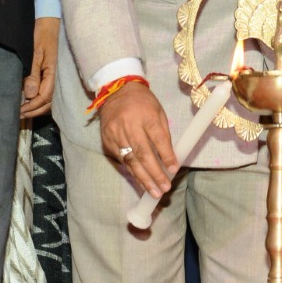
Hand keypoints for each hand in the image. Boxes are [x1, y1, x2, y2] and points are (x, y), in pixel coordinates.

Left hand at [22, 16, 59, 118]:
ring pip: (48, 98)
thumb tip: (31, 95)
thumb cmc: (41, 35)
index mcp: (52, 72)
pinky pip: (46, 91)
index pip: (45, 97)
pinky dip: (39, 99)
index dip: (32, 106)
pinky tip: (29, 100)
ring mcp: (53, 75)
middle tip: (19, 115)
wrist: (48, 22)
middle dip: (34, 111)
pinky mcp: (49, 72)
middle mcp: (54, 76)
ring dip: (37, 107)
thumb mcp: (35, 52)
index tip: (19, 111)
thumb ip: (33, 73)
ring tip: (23, 111)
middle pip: (48, 102)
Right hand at [98, 81, 177, 198]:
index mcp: (146, 115)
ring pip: (130, 160)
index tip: (174, 170)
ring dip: (143, 179)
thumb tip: (170, 158)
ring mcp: (116, 133)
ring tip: (154, 192)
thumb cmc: (143, 102)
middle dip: (154, 174)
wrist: (116, 90)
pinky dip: (132, 172)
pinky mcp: (107, 140)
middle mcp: (130, 125)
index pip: (158, 138)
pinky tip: (141, 181)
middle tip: (164, 189)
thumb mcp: (158, 111)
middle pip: (143, 153)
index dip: (166, 155)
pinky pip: (122, 160)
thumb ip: (163, 134)